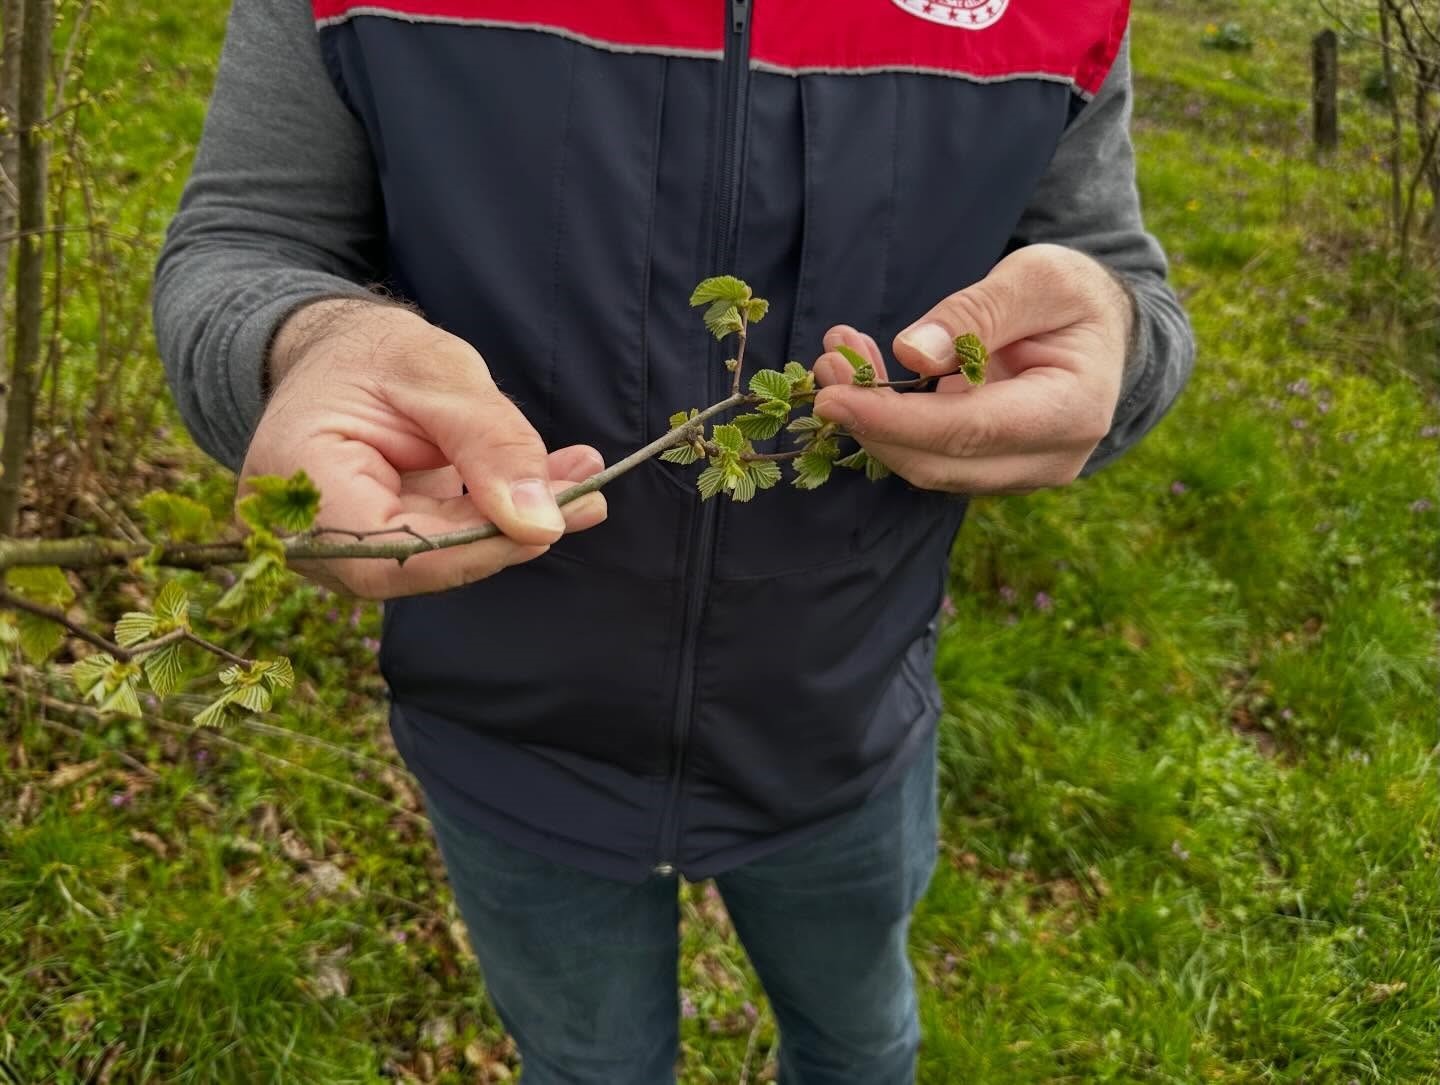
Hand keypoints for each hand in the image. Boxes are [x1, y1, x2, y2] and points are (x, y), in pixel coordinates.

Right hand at [239, 300, 606, 598]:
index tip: (548, 525)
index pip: (388, 551)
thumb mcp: (437, 373)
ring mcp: (340, 547)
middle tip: (586, 495)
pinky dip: (499, 516)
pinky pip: (445, 546)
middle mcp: (307, 531)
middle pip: (419, 564)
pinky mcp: (378, 547)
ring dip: (515, 524)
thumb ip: (490, 445)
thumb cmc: (374, 353)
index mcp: (297, 476)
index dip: (473, 549)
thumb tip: (541, 524)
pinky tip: (557, 484)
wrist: (339, 355)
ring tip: (581, 478)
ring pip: (440, 560)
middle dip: (508, 533)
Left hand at [812, 244, 1133, 494]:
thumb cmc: (1073, 296)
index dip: (894, 421)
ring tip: (838, 359)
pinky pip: (930, 458)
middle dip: (870, 420)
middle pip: (939, 462)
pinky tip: (864, 376)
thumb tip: (912, 353)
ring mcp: (1020, 473)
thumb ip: (978, 313)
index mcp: (1072, 411)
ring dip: (871, 421)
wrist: (1102, 330)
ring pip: (927, 467)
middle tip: (828, 362)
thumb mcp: (1036, 278)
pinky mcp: (991, 471)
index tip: (833, 397)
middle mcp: (1049, 458)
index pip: (970, 432)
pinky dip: (888, 424)